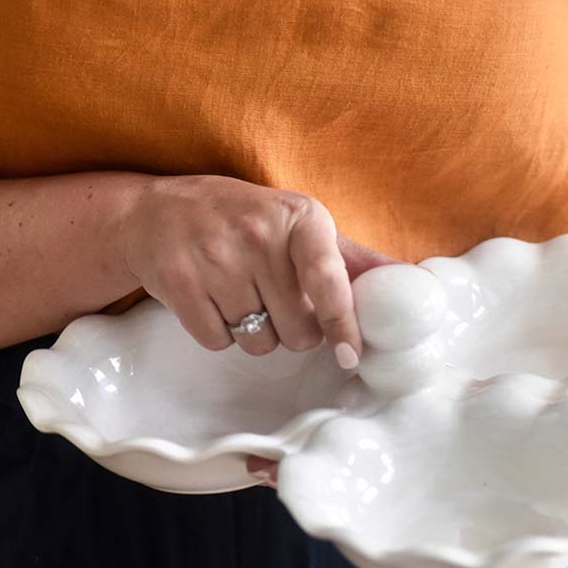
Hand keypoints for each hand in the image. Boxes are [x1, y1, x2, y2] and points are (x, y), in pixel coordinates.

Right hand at [121, 174, 392, 361]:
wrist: (157, 211)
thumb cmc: (247, 221)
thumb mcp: (302, 224)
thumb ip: (354, 260)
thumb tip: (409, 282)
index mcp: (301, 218)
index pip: (330, 280)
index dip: (344, 323)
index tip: (352, 356)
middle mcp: (259, 235)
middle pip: (298, 330)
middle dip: (292, 329)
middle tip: (275, 298)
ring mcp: (216, 259)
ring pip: (259, 342)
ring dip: (257, 333)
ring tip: (242, 294)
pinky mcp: (180, 284)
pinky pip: (219, 342)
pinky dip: (221, 333)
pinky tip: (213, 299)